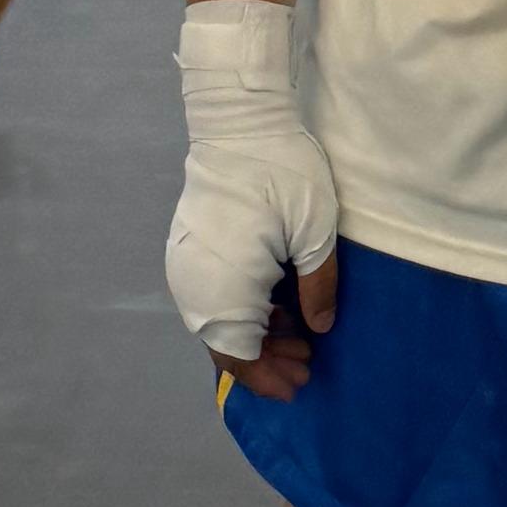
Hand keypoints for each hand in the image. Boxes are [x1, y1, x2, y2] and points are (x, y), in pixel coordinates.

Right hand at [168, 0, 341, 383]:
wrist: (237, 122)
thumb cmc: (281, 172)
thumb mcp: (315, 232)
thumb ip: (318, 287)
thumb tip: (318, 329)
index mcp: (225, 287)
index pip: (239, 355)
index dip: (268, 376)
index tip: (300, 384)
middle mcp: (196, 285)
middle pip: (226, 343)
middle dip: (266, 359)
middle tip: (308, 363)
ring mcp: (187, 267)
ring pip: (218, 322)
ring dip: (255, 335)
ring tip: (298, 337)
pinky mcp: (190, 249)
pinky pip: (212, 297)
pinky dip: (241, 311)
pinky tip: (274, 307)